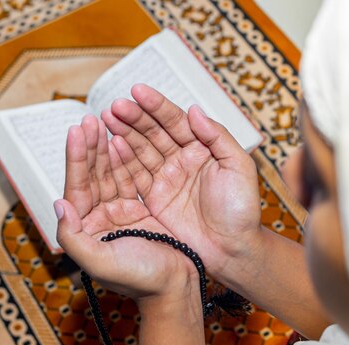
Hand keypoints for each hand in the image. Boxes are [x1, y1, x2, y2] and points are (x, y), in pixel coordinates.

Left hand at [54, 115, 198, 306]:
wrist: (175, 288)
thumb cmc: (140, 280)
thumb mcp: (100, 263)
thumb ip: (72, 237)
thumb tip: (57, 204)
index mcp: (86, 230)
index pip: (77, 187)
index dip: (76, 159)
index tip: (77, 131)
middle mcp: (99, 219)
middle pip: (91, 176)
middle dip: (90, 147)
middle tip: (90, 119)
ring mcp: (120, 213)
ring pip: (109, 174)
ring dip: (106, 149)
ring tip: (104, 122)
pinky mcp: (140, 211)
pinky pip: (130, 179)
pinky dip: (126, 161)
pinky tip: (122, 142)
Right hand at [101, 84, 262, 283]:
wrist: (232, 250)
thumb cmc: (241, 210)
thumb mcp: (239, 168)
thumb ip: (218, 137)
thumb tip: (193, 110)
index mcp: (203, 148)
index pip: (176, 121)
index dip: (157, 106)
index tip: (137, 91)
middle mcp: (182, 160)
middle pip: (154, 132)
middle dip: (134, 117)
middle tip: (116, 106)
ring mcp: (167, 179)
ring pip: (141, 151)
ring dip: (123, 134)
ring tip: (106, 118)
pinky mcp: (155, 199)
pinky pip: (135, 176)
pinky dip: (121, 161)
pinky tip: (110, 145)